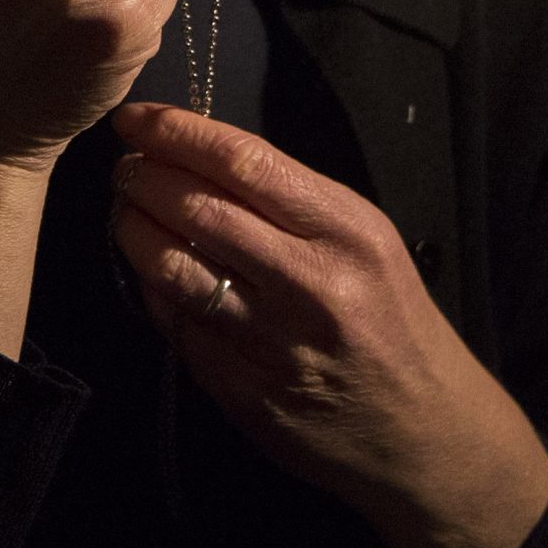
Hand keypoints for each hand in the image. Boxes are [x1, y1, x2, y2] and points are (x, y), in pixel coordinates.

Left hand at [107, 102, 547, 547]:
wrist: (421, 429)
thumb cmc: (390, 318)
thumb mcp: (365, 240)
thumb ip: (291, 200)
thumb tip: (200, 155)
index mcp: (347, 232)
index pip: (245, 162)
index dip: (178, 133)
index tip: (137, 119)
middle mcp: (311, 284)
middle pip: (198, 210)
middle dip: (144, 177)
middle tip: (126, 166)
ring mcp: (272, 342)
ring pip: (172, 268)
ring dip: (132, 229)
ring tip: (126, 212)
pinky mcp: (242, 391)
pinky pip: (176, 324)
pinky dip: (151, 288)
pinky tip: (151, 272)